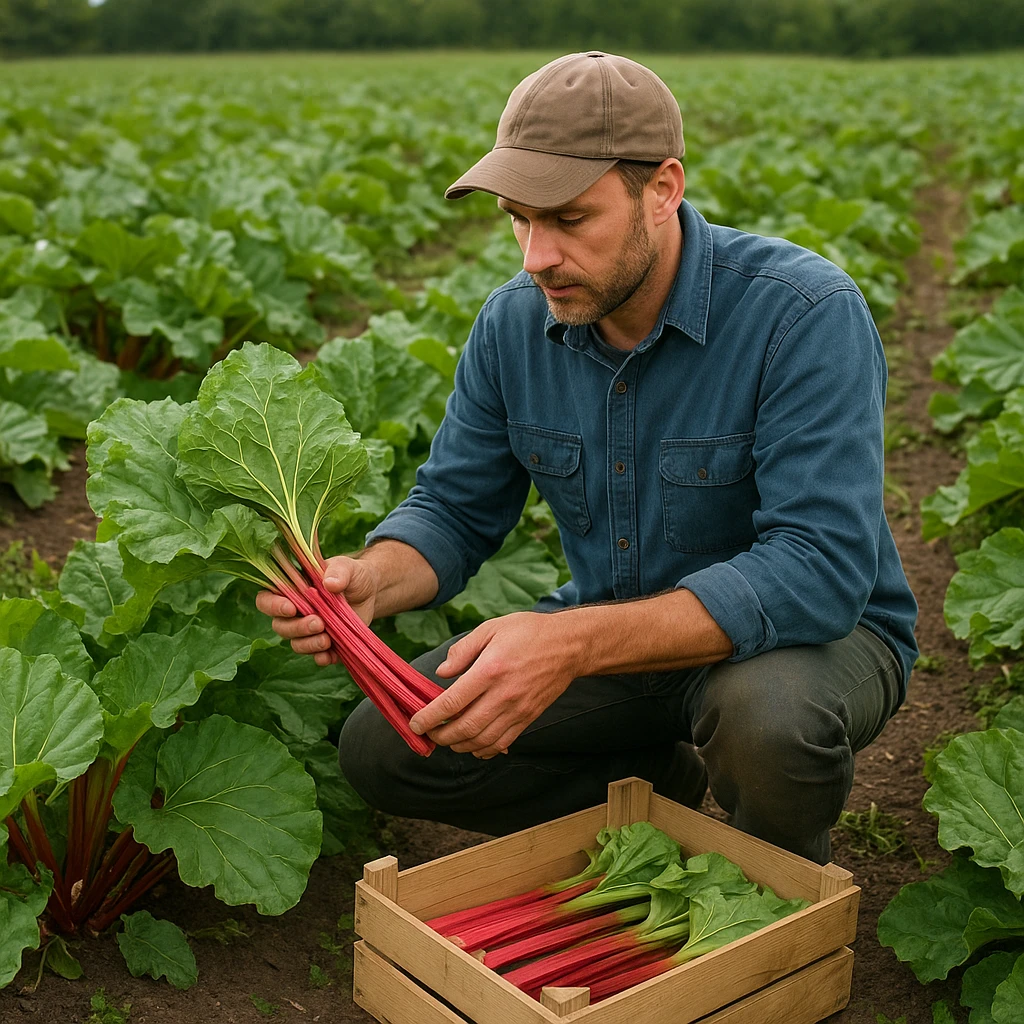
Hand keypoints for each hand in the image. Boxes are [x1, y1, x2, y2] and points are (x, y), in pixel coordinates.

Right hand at [255, 555, 380, 665]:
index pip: (266, 600)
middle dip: (297, 628)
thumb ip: (337, 571)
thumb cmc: (352, 575)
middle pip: (281, 626)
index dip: (272, 606)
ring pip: (296, 644)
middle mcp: (295, 613)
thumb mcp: (347, 567)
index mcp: (291, 590)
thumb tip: (329, 584)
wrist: (371, 592)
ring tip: (327, 638)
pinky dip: (322, 658)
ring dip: (309, 644)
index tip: (291, 608)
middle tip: (318, 623)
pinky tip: (331, 654)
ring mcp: (308, 631)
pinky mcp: (326, 644)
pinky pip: (316, 657)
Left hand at [408, 612, 579, 758]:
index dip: (430, 717)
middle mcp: (503, 694)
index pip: (453, 702)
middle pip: (465, 728)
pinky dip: (483, 749)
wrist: (569, 645)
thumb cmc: (528, 632)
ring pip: (482, 741)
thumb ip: (463, 650)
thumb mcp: (491, 629)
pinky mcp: (528, 718)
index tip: (415, 723)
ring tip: (447, 739)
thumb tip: (442, 672)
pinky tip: (472, 744)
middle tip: (428, 733)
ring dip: (459, 745)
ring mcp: (518, 710)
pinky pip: (502, 743)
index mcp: (490, 670)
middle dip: (441, 736)